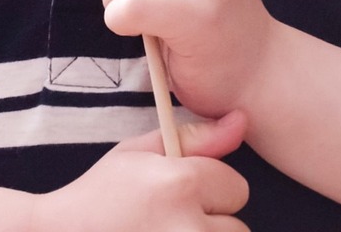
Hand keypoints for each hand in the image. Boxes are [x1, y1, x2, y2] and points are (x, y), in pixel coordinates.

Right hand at [36, 112, 249, 230]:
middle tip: (169, 221)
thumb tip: (241, 121)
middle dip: (209, 222)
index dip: (209, 188)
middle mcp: (188, 228)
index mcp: (180, 185)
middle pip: (237, 227)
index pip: (236, 187)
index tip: (180, 194)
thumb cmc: (100, 197)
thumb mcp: (138, 153)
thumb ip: (194, 138)